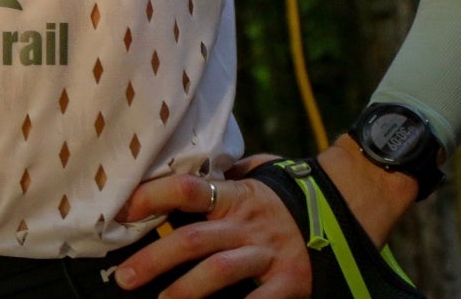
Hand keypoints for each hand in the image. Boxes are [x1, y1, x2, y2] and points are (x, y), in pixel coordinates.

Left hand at [112, 157, 311, 297]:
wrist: (339, 210)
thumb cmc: (279, 195)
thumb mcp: (249, 177)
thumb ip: (216, 180)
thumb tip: (166, 174)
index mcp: (233, 194)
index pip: (187, 188)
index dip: (152, 197)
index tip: (121, 211)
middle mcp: (247, 223)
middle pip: (193, 239)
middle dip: (154, 259)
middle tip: (124, 276)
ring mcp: (268, 254)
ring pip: (219, 272)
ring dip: (185, 291)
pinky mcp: (289, 283)